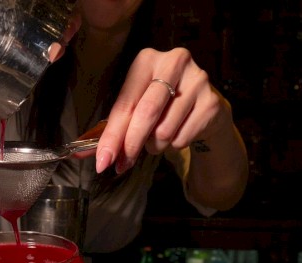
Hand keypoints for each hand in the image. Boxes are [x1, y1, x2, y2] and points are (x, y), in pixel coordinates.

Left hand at [92, 47, 237, 174]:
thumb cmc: (160, 105)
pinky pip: (183, 138)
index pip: (125, 103)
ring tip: (157, 137)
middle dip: (131, 144)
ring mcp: (197, 80)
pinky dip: (174, 145)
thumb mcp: (135, 107)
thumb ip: (115, 128)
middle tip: (123, 164)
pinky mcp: (212, 102)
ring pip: (165, 130)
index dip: (112, 135)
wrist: (201, 105)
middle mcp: (174, 62)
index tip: (103, 161)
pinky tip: (177, 132)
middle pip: (146, 113)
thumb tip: (89, 154)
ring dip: (155, 145)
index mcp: (146, 59)